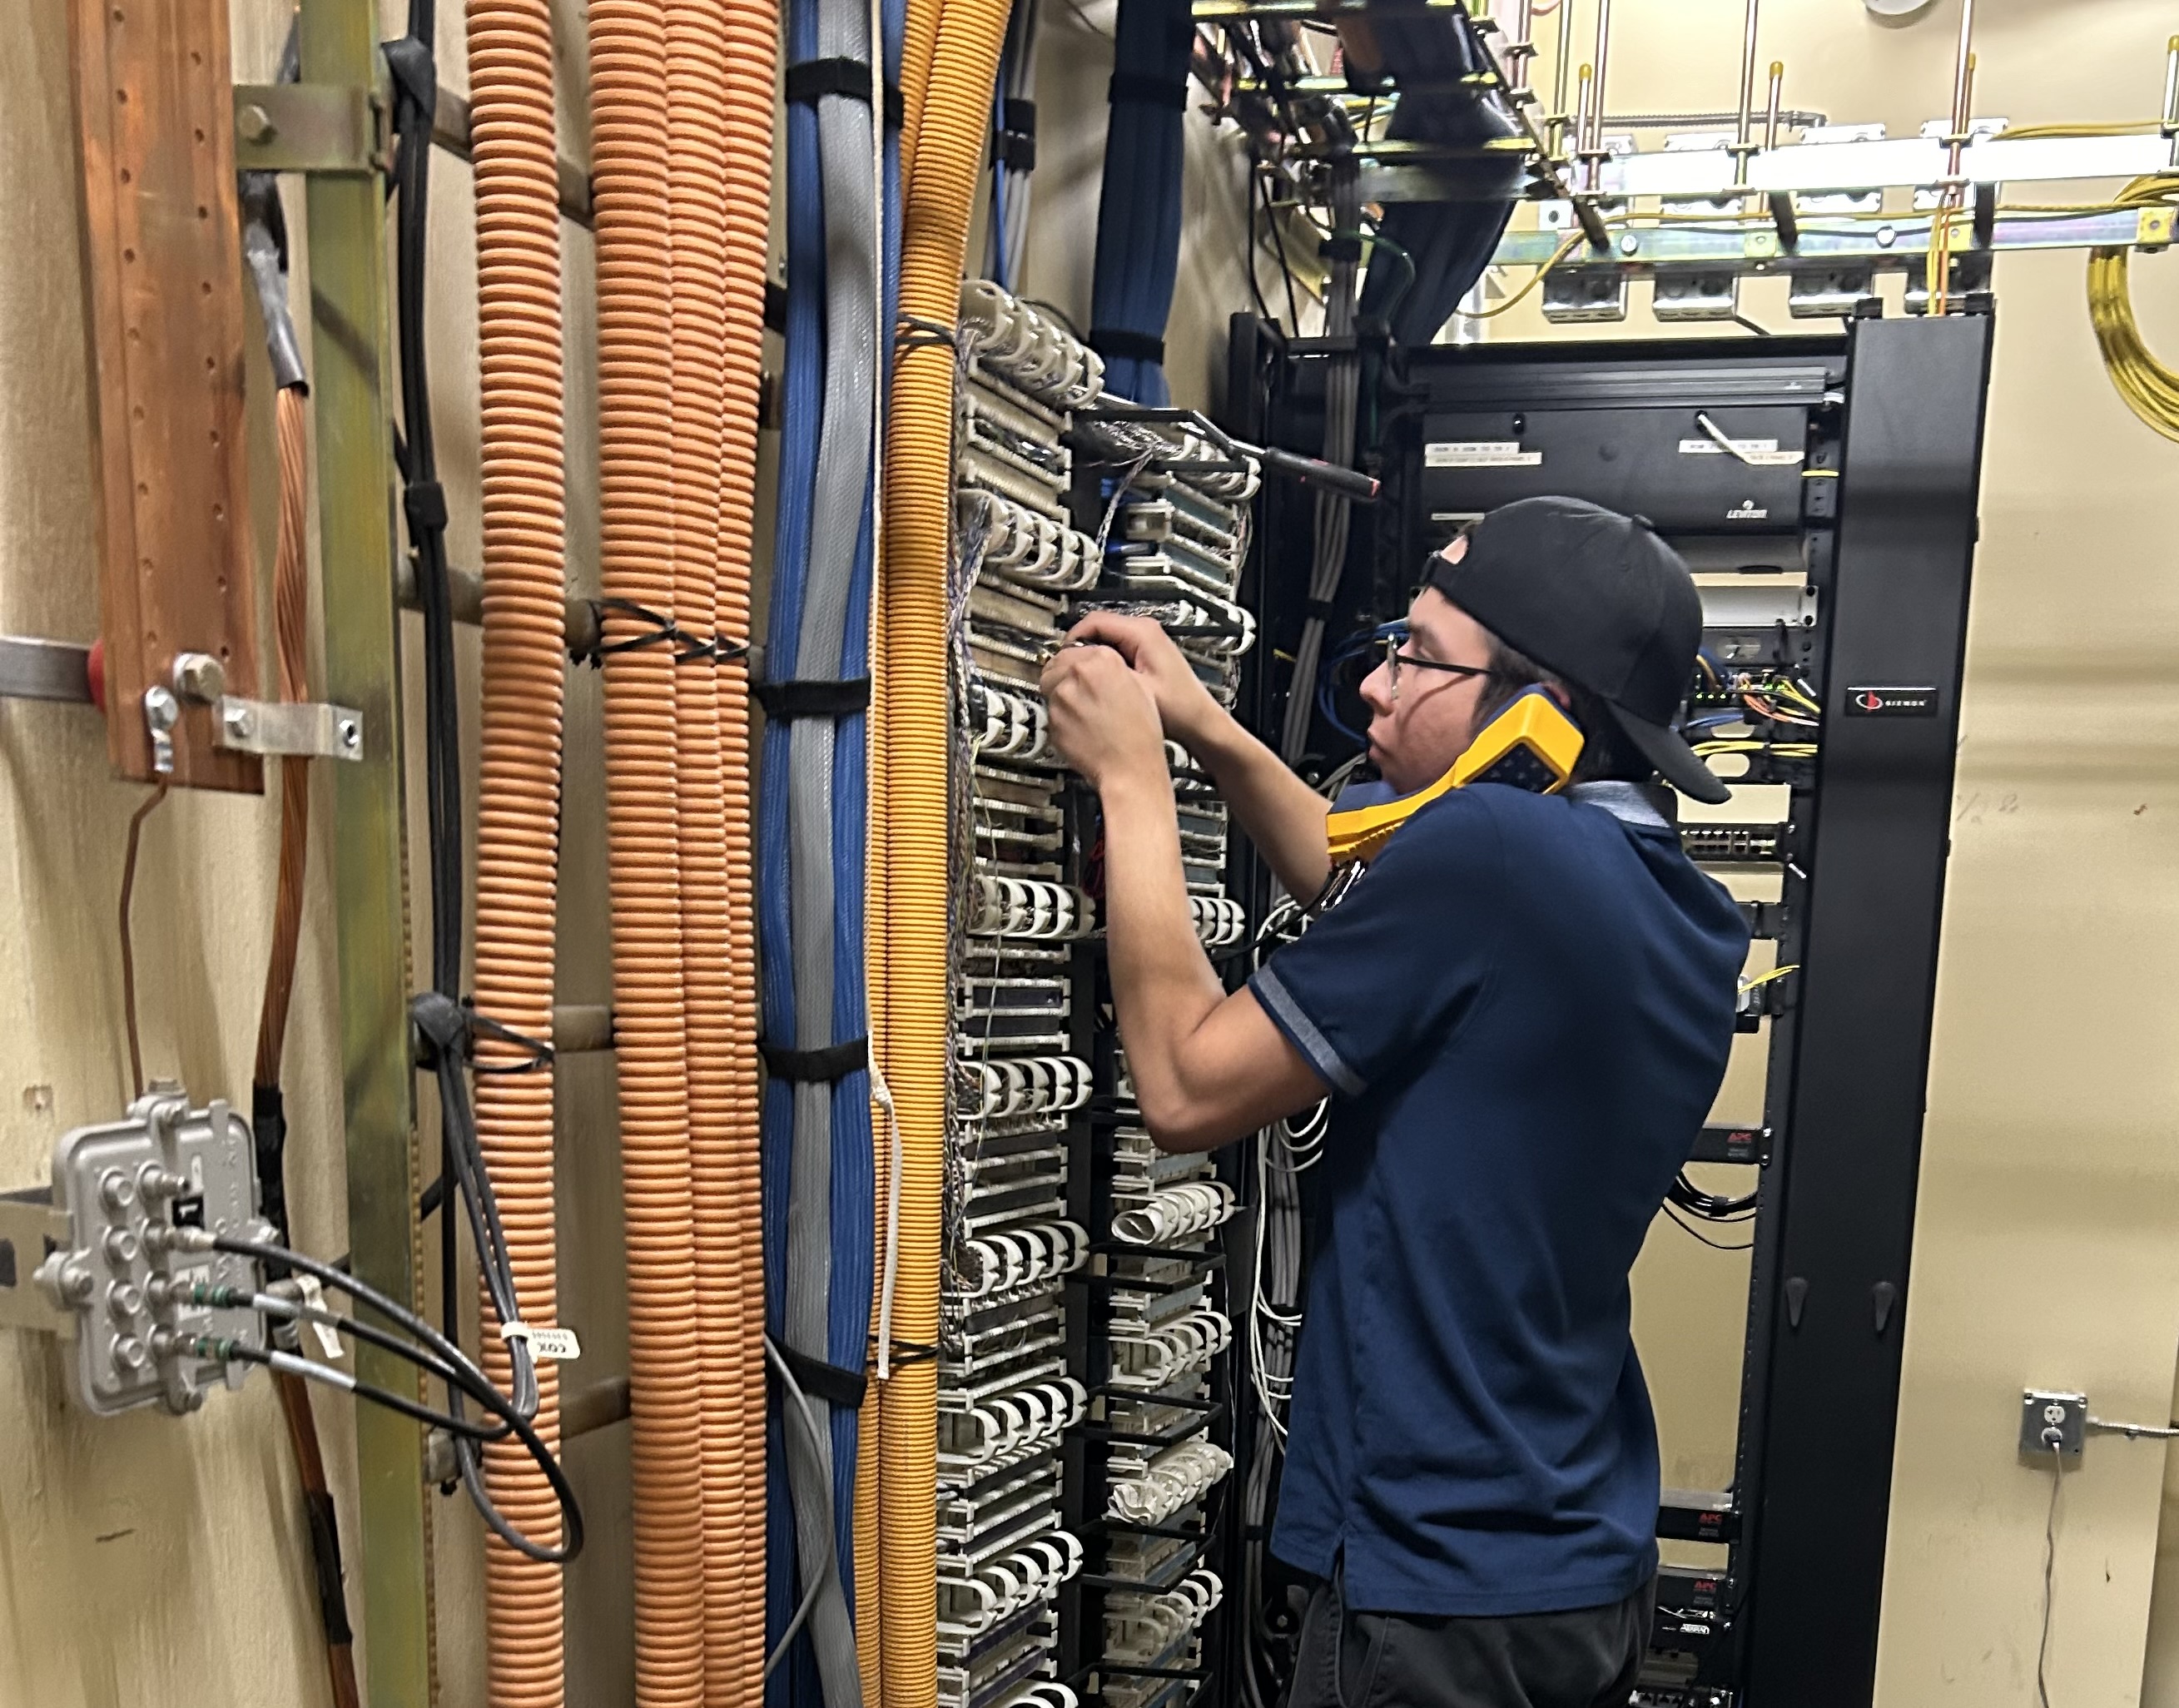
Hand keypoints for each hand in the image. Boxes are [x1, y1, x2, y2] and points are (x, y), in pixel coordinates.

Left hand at [1041, 641, 1168, 789]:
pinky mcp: (1052, 719)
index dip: (1074, 660)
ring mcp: (1062, 697)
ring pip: (1050, 688)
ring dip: (1060, 696)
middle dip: (1062, 674)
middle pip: (1054, 664)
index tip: (1076, 667)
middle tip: (1075, 689)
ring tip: (1081, 712)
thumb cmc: (1140, 734)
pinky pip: (1050, 712)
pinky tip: (1079, 726)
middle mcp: (1079, 673)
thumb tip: (1095, 662)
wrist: (1130, 767)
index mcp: (1103, 659)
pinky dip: (1060, 717)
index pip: (1073, 648)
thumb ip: (1111, 668)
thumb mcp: (1139, 687)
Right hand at [1062, 611, 1226, 751]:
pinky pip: (1116, 650)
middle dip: (1080, 648)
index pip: (1093, 622)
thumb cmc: (1178, 709)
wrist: (1200, 723)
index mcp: (1142, 632)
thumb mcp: (1135, 690)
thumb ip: (1105, 675)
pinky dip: (1103, 663)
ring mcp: (1147, 641)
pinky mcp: (1146, 654)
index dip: (1072, 640)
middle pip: (1098, 628)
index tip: (1060, 658)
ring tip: (1079, 677)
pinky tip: (1099, 682)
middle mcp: (1145, 630)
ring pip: (1105, 640)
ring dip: (1091, 656)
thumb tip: (1076, 667)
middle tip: (1065, 670)